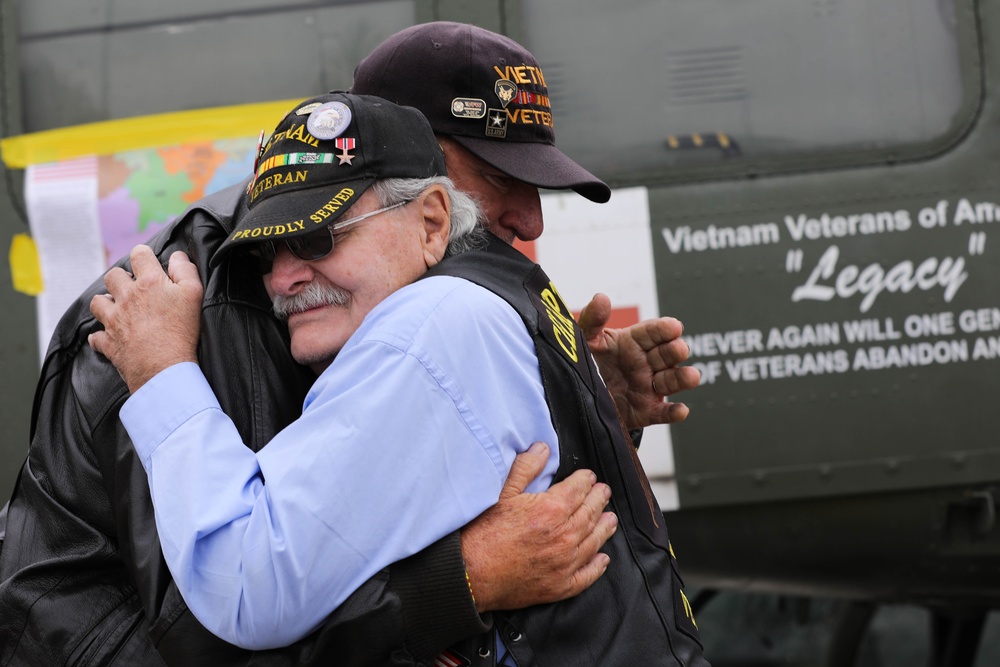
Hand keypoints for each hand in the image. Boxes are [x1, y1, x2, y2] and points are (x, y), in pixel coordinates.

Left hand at [89, 246, 203, 392]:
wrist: (164, 368)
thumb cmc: (182, 331)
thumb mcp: (194, 294)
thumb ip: (185, 270)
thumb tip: (177, 256)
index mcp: (148, 283)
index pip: (139, 254)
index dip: (144, 255)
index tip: (149, 262)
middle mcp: (126, 297)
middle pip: (112, 275)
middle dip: (121, 278)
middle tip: (134, 288)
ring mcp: (114, 320)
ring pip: (97, 302)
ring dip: (106, 302)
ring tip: (118, 308)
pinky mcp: (109, 342)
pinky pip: (96, 336)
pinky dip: (101, 336)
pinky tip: (109, 336)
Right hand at [460, 442, 616, 611]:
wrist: (470, 575)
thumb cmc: (482, 533)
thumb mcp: (501, 493)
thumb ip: (525, 468)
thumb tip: (543, 449)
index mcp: (551, 510)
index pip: (578, 490)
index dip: (586, 480)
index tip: (590, 476)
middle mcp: (564, 536)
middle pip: (590, 513)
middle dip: (599, 499)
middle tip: (604, 492)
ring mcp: (564, 564)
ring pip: (593, 541)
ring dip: (604, 528)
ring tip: (610, 519)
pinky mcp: (559, 586)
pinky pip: (586, 575)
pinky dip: (597, 566)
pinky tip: (602, 559)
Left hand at [578, 293, 699, 429]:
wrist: (580, 396)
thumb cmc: (587, 362)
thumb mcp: (585, 340)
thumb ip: (592, 320)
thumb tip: (601, 298)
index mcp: (633, 342)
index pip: (652, 332)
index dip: (663, 329)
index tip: (673, 326)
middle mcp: (645, 363)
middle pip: (666, 354)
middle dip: (675, 351)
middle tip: (679, 349)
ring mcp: (648, 387)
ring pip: (671, 381)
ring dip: (683, 378)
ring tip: (692, 376)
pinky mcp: (646, 411)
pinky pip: (663, 412)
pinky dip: (674, 412)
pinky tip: (681, 410)